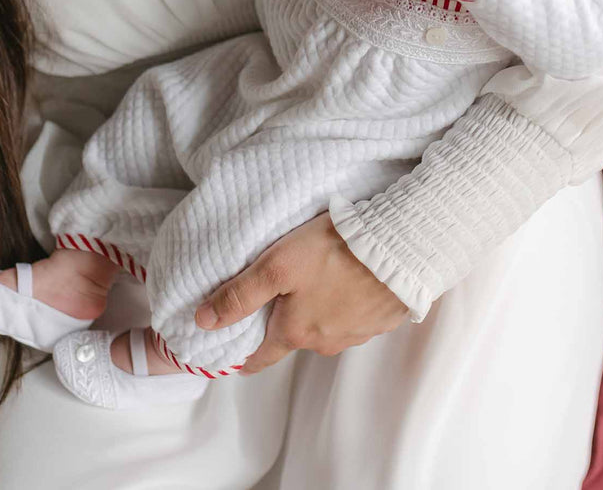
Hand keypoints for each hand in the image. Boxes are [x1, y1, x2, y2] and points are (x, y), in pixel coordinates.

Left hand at [194, 211, 409, 373]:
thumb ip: (240, 294)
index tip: (235, 353)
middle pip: (294, 337)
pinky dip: (348, 303)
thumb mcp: (277, 265)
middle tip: (279, 296)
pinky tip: (349, 279)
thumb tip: (203, 321)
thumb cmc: (336, 251)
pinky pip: (356, 316)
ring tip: (317, 279)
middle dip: (284, 321)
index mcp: (296, 332)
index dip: (244, 354)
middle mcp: (326, 342)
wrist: (400, 245)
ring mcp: (358, 333)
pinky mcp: (383, 318)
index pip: (261, 357)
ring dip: (319, 310)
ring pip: (326, 327)